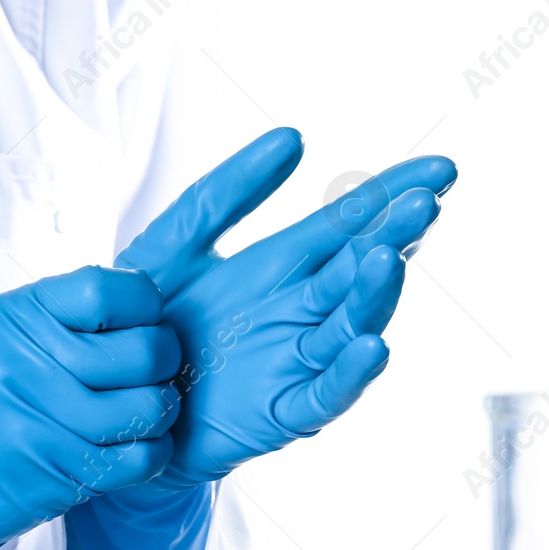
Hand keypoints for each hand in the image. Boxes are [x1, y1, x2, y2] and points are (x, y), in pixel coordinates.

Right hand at [0, 266, 180, 549]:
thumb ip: (58, 316)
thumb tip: (138, 302)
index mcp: (18, 318)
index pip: (110, 289)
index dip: (145, 303)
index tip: (144, 317)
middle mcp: (32, 364)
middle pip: (145, 349)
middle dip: (166, 358)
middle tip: (156, 367)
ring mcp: (46, 421)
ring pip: (151, 407)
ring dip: (163, 409)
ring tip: (147, 408)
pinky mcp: (59, 472)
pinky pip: (140, 458)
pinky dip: (154, 452)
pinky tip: (139, 445)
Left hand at [117, 128, 456, 486]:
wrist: (108, 405)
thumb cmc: (140, 328)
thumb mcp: (174, 245)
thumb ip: (224, 194)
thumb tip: (294, 136)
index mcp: (281, 266)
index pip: (349, 223)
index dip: (391, 195)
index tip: (440, 168)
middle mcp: (300, 311)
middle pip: (359, 268)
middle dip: (395, 235)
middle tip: (425, 203)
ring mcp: (296, 362)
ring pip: (350, 325)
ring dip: (374, 294)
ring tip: (389, 259)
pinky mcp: (281, 412)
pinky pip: (324, 394)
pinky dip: (349, 374)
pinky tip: (371, 346)